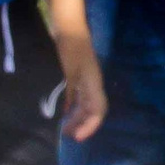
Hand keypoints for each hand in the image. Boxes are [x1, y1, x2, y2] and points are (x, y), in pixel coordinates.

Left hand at [53, 22, 105, 141]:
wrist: (69, 27)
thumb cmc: (71, 47)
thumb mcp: (71, 69)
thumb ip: (72, 90)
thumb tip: (71, 112)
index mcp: (94, 83)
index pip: (98, 110)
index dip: (90, 126)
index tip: (77, 137)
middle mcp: (93, 84)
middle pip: (93, 111)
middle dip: (83, 125)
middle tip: (68, 136)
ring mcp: (86, 80)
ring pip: (86, 105)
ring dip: (77, 118)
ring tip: (65, 128)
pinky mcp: (78, 77)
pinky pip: (79, 97)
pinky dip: (74, 107)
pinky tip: (66, 113)